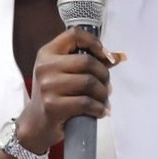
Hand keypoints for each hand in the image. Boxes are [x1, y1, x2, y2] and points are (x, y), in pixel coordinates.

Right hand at [15, 28, 111, 153]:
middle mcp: (45, 67)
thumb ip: (91, 62)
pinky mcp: (52, 105)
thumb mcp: (66, 73)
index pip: (74, 35)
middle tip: (107, 87)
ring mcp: (47, 86)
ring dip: (103, 94)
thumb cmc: (55, 95)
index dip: (94, 43)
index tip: (105, 57)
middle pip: (87, 62)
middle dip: (104, 75)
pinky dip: (99, 108)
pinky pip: (86, 103)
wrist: (36, 123)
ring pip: (89, 82)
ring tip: (103, 100)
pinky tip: (99, 111)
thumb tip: (120, 56)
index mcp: (47, 53)